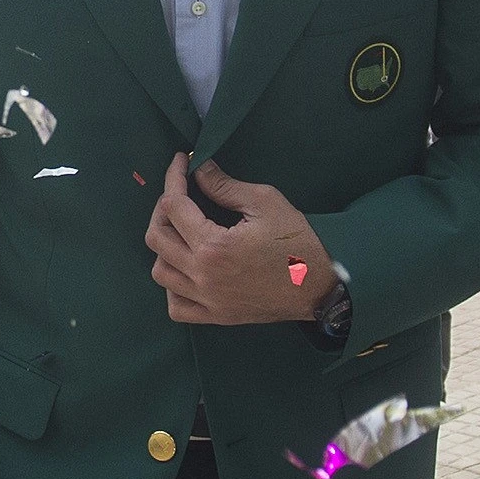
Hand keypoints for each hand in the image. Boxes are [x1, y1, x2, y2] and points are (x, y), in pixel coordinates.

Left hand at [144, 154, 335, 323]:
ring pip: (160, 272)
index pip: (173, 206)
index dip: (172, 178)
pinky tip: (185, 271)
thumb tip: (199, 171)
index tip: (179, 163)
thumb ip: (225, 186)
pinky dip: (172, 288)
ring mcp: (207, 299)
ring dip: (164, 248)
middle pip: (157, 238)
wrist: (322, 287)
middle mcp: (202, 275)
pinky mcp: (216, 316)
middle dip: (162, 209)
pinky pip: (176, 307)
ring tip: (181, 232)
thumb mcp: (266, 203)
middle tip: (178, 195)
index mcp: (213, 246)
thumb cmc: (298, 242)